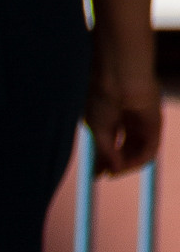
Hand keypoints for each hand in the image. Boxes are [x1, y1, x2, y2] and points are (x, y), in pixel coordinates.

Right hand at [89, 55, 163, 178]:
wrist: (118, 77)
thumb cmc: (103, 97)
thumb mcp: (99, 131)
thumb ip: (107, 153)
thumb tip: (113, 172)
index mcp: (115, 117)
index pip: (114, 145)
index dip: (106, 162)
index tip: (96, 174)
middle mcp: (131, 120)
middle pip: (127, 150)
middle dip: (117, 165)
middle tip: (106, 174)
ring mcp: (144, 122)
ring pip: (140, 152)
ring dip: (128, 166)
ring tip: (116, 171)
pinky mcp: (155, 124)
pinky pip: (150, 150)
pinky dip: (138, 161)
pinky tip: (126, 166)